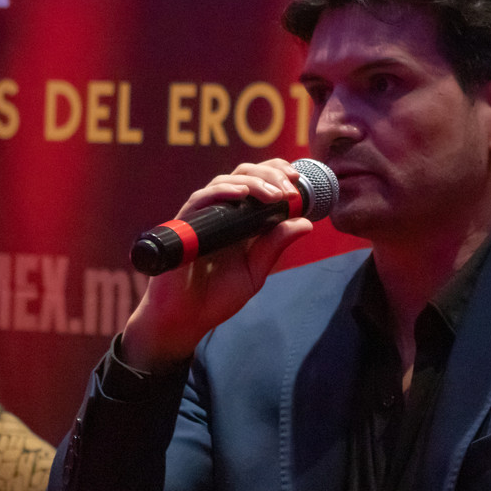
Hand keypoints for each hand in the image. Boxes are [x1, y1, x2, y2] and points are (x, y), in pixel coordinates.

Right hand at [121, 159, 313, 371]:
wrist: (185, 319)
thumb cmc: (217, 297)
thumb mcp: (255, 271)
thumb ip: (275, 246)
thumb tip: (306, 223)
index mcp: (241, 221)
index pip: (258, 182)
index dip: (277, 172)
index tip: (298, 179)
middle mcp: (222, 213)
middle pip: (245, 175)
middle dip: (271, 174)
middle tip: (290, 189)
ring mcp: (203, 217)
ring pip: (226, 181)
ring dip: (254, 183)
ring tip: (274, 195)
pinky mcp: (186, 225)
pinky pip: (202, 198)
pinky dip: (223, 191)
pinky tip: (241, 193)